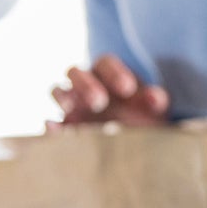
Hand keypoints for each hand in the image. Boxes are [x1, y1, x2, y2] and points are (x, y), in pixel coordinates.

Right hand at [49, 54, 171, 126]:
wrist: (133, 145)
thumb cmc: (145, 119)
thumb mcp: (154, 111)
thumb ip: (156, 102)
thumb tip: (155, 97)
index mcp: (109, 74)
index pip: (105, 63)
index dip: (114, 73)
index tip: (127, 89)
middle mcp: (86, 84)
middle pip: (76, 73)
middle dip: (86, 85)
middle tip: (99, 102)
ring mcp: (71, 103)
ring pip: (58, 90)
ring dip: (63, 97)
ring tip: (70, 109)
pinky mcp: (62, 126)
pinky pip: (51, 121)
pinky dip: (51, 124)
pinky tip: (53, 128)